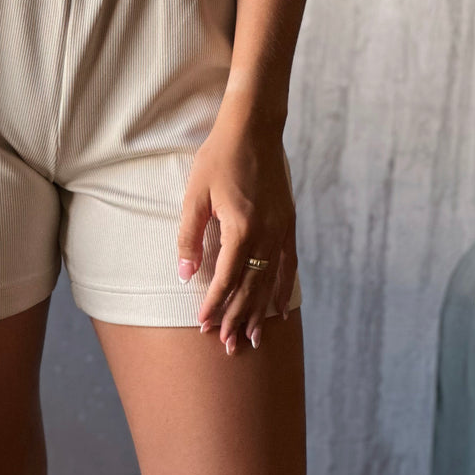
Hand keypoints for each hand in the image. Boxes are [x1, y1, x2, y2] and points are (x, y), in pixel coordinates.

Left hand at [176, 108, 297, 353]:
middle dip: (237, 318)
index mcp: (241, 229)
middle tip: (227, 346)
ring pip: (272, 282)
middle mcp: (266, 235)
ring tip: (254, 339)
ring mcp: (281, 230)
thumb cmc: (219, 157)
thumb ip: (190, 237)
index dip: (214, 305)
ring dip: (261, 312)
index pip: (226, 280)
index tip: (203, 325)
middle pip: (251, 288)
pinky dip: (284, 290)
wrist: (254, 128)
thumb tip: (185, 275)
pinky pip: (289, 265)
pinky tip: (281, 309)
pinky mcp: (289, 223)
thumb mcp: (195, 195)